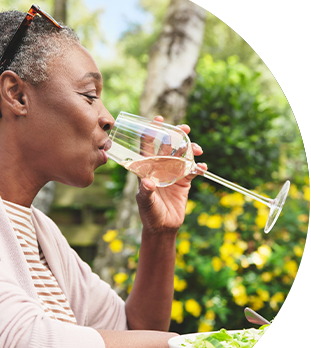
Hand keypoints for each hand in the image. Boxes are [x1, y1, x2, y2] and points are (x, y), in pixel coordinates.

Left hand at [136, 115, 206, 234]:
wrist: (163, 227)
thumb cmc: (149, 214)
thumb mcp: (145, 203)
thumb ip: (146, 192)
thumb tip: (147, 182)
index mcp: (147, 169)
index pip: (148, 146)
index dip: (152, 132)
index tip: (160, 120)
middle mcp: (160, 168)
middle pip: (168, 146)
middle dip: (176, 135)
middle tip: (185, 128)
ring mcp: (173, 173)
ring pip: (182, 155)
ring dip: (190, 149)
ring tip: (197, 149)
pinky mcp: (184, 182)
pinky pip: (193, 170)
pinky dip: (199, 167)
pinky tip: (202, 169)